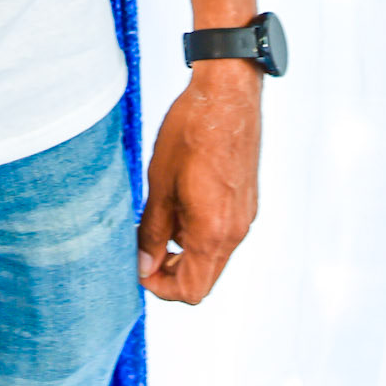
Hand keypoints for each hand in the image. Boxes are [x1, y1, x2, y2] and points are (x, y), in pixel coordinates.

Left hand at [137, 61, 260, 303]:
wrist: (226, 95)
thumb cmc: (192, 133)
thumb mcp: (160, 184)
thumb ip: (153, 231)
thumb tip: (144, 265)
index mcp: (214, 232)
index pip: (191, 290)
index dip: (160, 288)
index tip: (139, 267)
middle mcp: (235, 231)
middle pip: (204, 277)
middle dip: (171, 271)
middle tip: (143, 248)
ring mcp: (244, 216)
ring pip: (212, 254)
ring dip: (183, 248)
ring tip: (159, 215)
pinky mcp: (246, 200)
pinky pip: (221, 231)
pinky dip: (198, 229)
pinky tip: (179, 198)